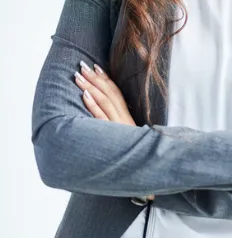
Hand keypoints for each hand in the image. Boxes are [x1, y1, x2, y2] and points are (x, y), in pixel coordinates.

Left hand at [74, 61, 154, 199]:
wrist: (146, 173)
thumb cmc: (136, 157)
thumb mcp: (129, 139)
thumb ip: (120, 126)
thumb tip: (108, 116)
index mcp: (128, 119)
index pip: (117, 93)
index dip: (106, 79)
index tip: (96, 67)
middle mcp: (124, 120)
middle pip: (109, 94)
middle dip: (94, 78)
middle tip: (82, 65)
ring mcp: (119, 127)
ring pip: (104, 102)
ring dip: (90, 86)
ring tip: (78, 76)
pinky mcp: (114, 135)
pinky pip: (101, 118)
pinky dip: (93, 105)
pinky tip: (84, 95)